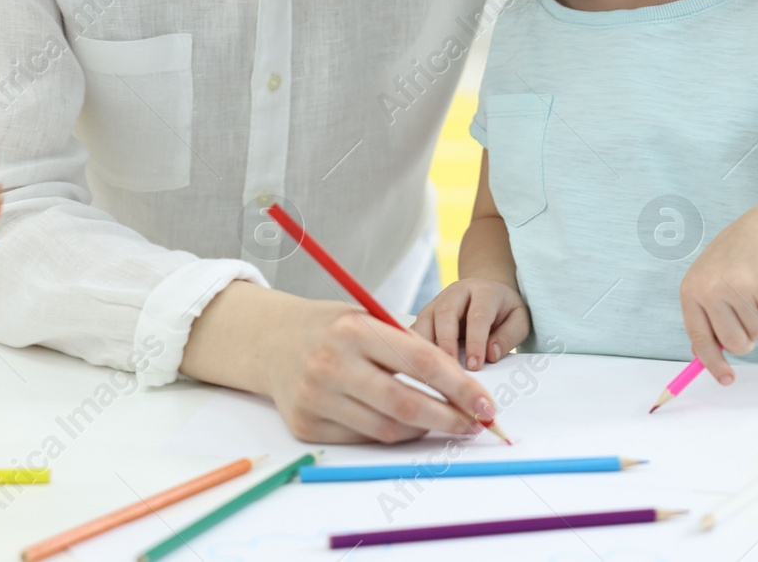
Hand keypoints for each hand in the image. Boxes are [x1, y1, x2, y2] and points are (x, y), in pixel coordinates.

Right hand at [261, 297, 499, 443]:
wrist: (271, 340)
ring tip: (438, 421)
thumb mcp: (368, 319)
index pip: (422, 363)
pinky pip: (363, 438)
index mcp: (354, 330)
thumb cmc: (333, 328)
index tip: (486, 404)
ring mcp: (315, 397)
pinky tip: (399, 422)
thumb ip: (408, 347)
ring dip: (423, 430)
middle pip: (407, 404)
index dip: (461, 387)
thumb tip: (462, 388)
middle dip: (450, 419)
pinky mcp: (306, 424)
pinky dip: (389, 433)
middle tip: (474, 424)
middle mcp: (332, 364)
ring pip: (387, 429)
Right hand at [410, 278, 529, 370]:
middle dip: (446, 342)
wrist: (486, 293)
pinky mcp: (425, 315)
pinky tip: (416, 367)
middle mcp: (456, 292)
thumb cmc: (504, 310)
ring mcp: (437, 302)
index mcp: (483, 292)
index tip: (474, 365)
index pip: (477, 316)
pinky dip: (413, 347)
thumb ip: (508, 337)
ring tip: (430, 371)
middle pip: (445, 313)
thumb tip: (490, 355)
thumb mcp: (519, 320)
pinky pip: (414, 330)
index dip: (475, 341)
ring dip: (425, 345)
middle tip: (449, 368)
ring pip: (424, 320)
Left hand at [678, 216, 757, 384]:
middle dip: (748, 336)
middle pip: (736, 344)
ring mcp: (736, 288)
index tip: (727, 379)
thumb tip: (700, 353)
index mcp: (692, 292)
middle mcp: (710, 291)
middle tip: (751, 314)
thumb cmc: (737, 259)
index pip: (701, 339)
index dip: (714, 364)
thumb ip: (705, 315)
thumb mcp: (711, 283)